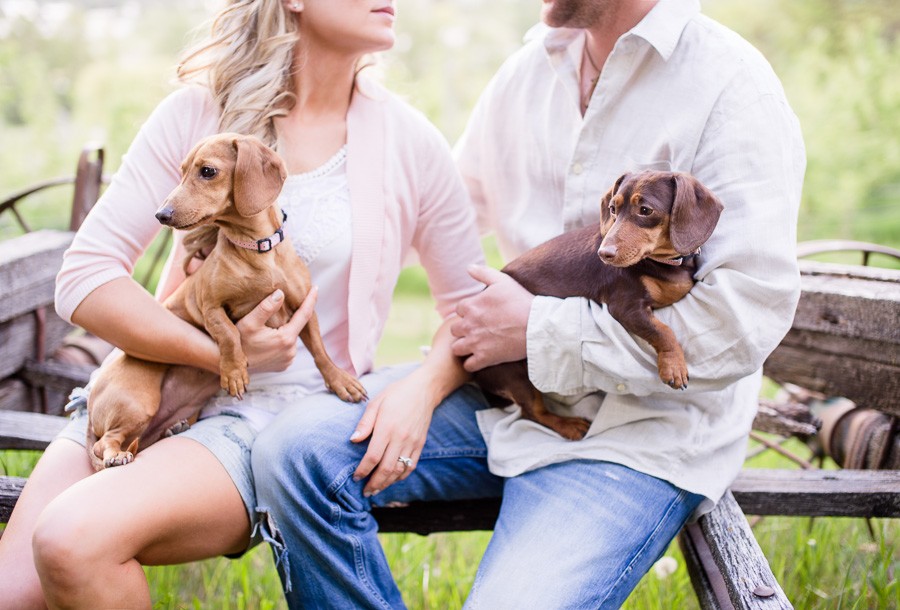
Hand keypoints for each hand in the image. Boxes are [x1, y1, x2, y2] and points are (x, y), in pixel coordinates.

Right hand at [235, 287, 316, 372]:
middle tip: (288, 303)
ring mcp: (288, 360)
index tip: (316, 288)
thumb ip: (265, 307)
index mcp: (286, 339)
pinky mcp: (283, 365)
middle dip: (293, 315)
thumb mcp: (249, 323)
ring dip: (286, 329)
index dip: (310, 300)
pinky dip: (282, 341)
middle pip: (296, 327)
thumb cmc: (238, 343)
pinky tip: (271, 337)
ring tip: (275, 323)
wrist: (232, 367)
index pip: (304, 315)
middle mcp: (291, 351)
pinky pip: (287, 348)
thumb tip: (281, 293)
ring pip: (291, 338)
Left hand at [350, 374, 435, 495]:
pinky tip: (392, 480)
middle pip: (386, 468)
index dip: (363, 470)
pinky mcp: (420, 444)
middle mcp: (401, 438)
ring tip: (376, 490)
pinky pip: (411, 466)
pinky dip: (401, 476)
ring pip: (399, 470)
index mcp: (387, 428)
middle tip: (365, 492)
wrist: (423, 390)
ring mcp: (412, 443)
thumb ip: (364, 423)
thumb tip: (353, 440)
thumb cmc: (396, 394)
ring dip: (387, 483)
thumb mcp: (376, 403)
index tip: (356, 477)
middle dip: (374, 483)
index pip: (373, 456)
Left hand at [450, 265, 533, 371]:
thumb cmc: (521, 301)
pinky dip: (472, 363)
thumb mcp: (502, 281)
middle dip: (464, 330)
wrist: (537, 326)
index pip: (459, 310)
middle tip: (477, 331)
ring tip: (476, 346)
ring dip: (464, 347)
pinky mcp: (484, 358)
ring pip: (456, 348)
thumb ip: (483, 273)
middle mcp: (469, 325)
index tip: (480, 315)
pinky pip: (468, 365)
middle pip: (454, 330)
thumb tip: (468, 267)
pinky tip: (481, 359)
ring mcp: (475, 342)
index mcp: (471, 306)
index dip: (468, 312)